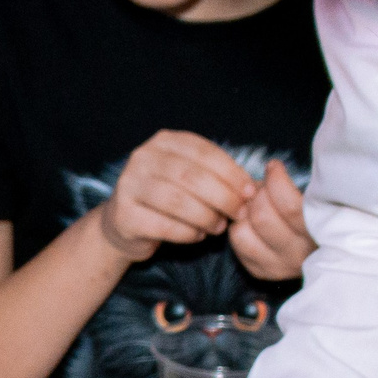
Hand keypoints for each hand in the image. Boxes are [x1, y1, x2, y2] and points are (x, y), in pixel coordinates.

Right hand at [94, 131, 257, 263]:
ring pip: (178, 202)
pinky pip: (165, 226)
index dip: (231, 173)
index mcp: (164, 142)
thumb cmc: (167, 199)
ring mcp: (129, 185)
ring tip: (220, 227)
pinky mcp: (125, 216)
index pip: (204, 152)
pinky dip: (188, 233)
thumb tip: (253, 189)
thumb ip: (217, 177)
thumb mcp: (190, 178)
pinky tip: (198, 236)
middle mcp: (143, 158)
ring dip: (207, 217)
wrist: (124, 223)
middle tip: (240, 213)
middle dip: (223, 197)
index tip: (251, 192)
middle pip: (192, 176)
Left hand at [227, 161, 314, 281]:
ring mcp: (278, 266)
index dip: (276, 180)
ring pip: (243, 231)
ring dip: (245, 211)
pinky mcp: (262, 271)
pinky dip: (239, 225)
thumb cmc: (321, 214)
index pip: (290, 207)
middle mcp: (297, 255)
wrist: (322, 249)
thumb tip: (271, 170)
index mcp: (317, 235)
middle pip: (262, 216)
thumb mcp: (319, 200)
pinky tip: (251, 220)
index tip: (274, 167)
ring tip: (255, 203)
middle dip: (258, 193)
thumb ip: (299, 189)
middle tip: (262, 186)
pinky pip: (237, 242)